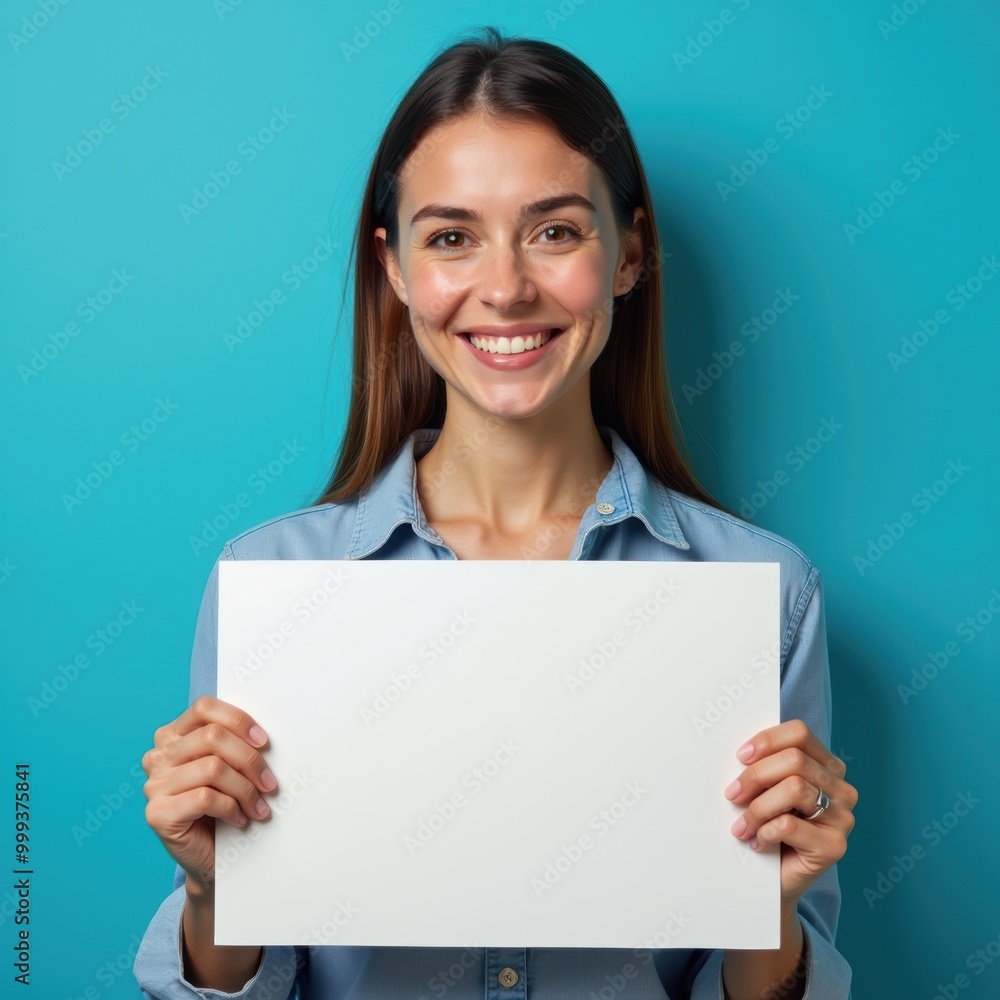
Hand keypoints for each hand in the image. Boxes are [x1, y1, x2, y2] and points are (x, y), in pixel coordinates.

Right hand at [141, 695, 276, 887]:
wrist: (208, 855)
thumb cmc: (220, 805)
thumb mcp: (226, 766)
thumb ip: (231, 743)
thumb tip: (261, 734)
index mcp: (172, 735)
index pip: (204, 708)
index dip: (238, 720)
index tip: (263, 741)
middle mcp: (158, 756)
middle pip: (213, 737)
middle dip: (249, 759)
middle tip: (268, 783)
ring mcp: (154, 785)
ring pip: (213, 768)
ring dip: (245, 788)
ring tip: (258, 806)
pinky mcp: (157, 814)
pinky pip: (205, 797)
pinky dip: (231, 807)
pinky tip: (239, 819)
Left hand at [725, 719, 857, 908]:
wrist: (775, 879)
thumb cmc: (769, 828)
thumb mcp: (768, 790)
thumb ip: (766, 767)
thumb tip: (741, 753)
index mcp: (827, 766)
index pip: (800, 734)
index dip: (767, 740)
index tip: (741, 756)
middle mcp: (841, 789)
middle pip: (794, 760)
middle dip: (755, 775)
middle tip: (732, 794)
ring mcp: (842, 818)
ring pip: (793, 789)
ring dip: (757, 807)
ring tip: (741, 826)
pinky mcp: (834, 846)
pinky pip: (789, 824)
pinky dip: (764, 831)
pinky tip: (757, 842)